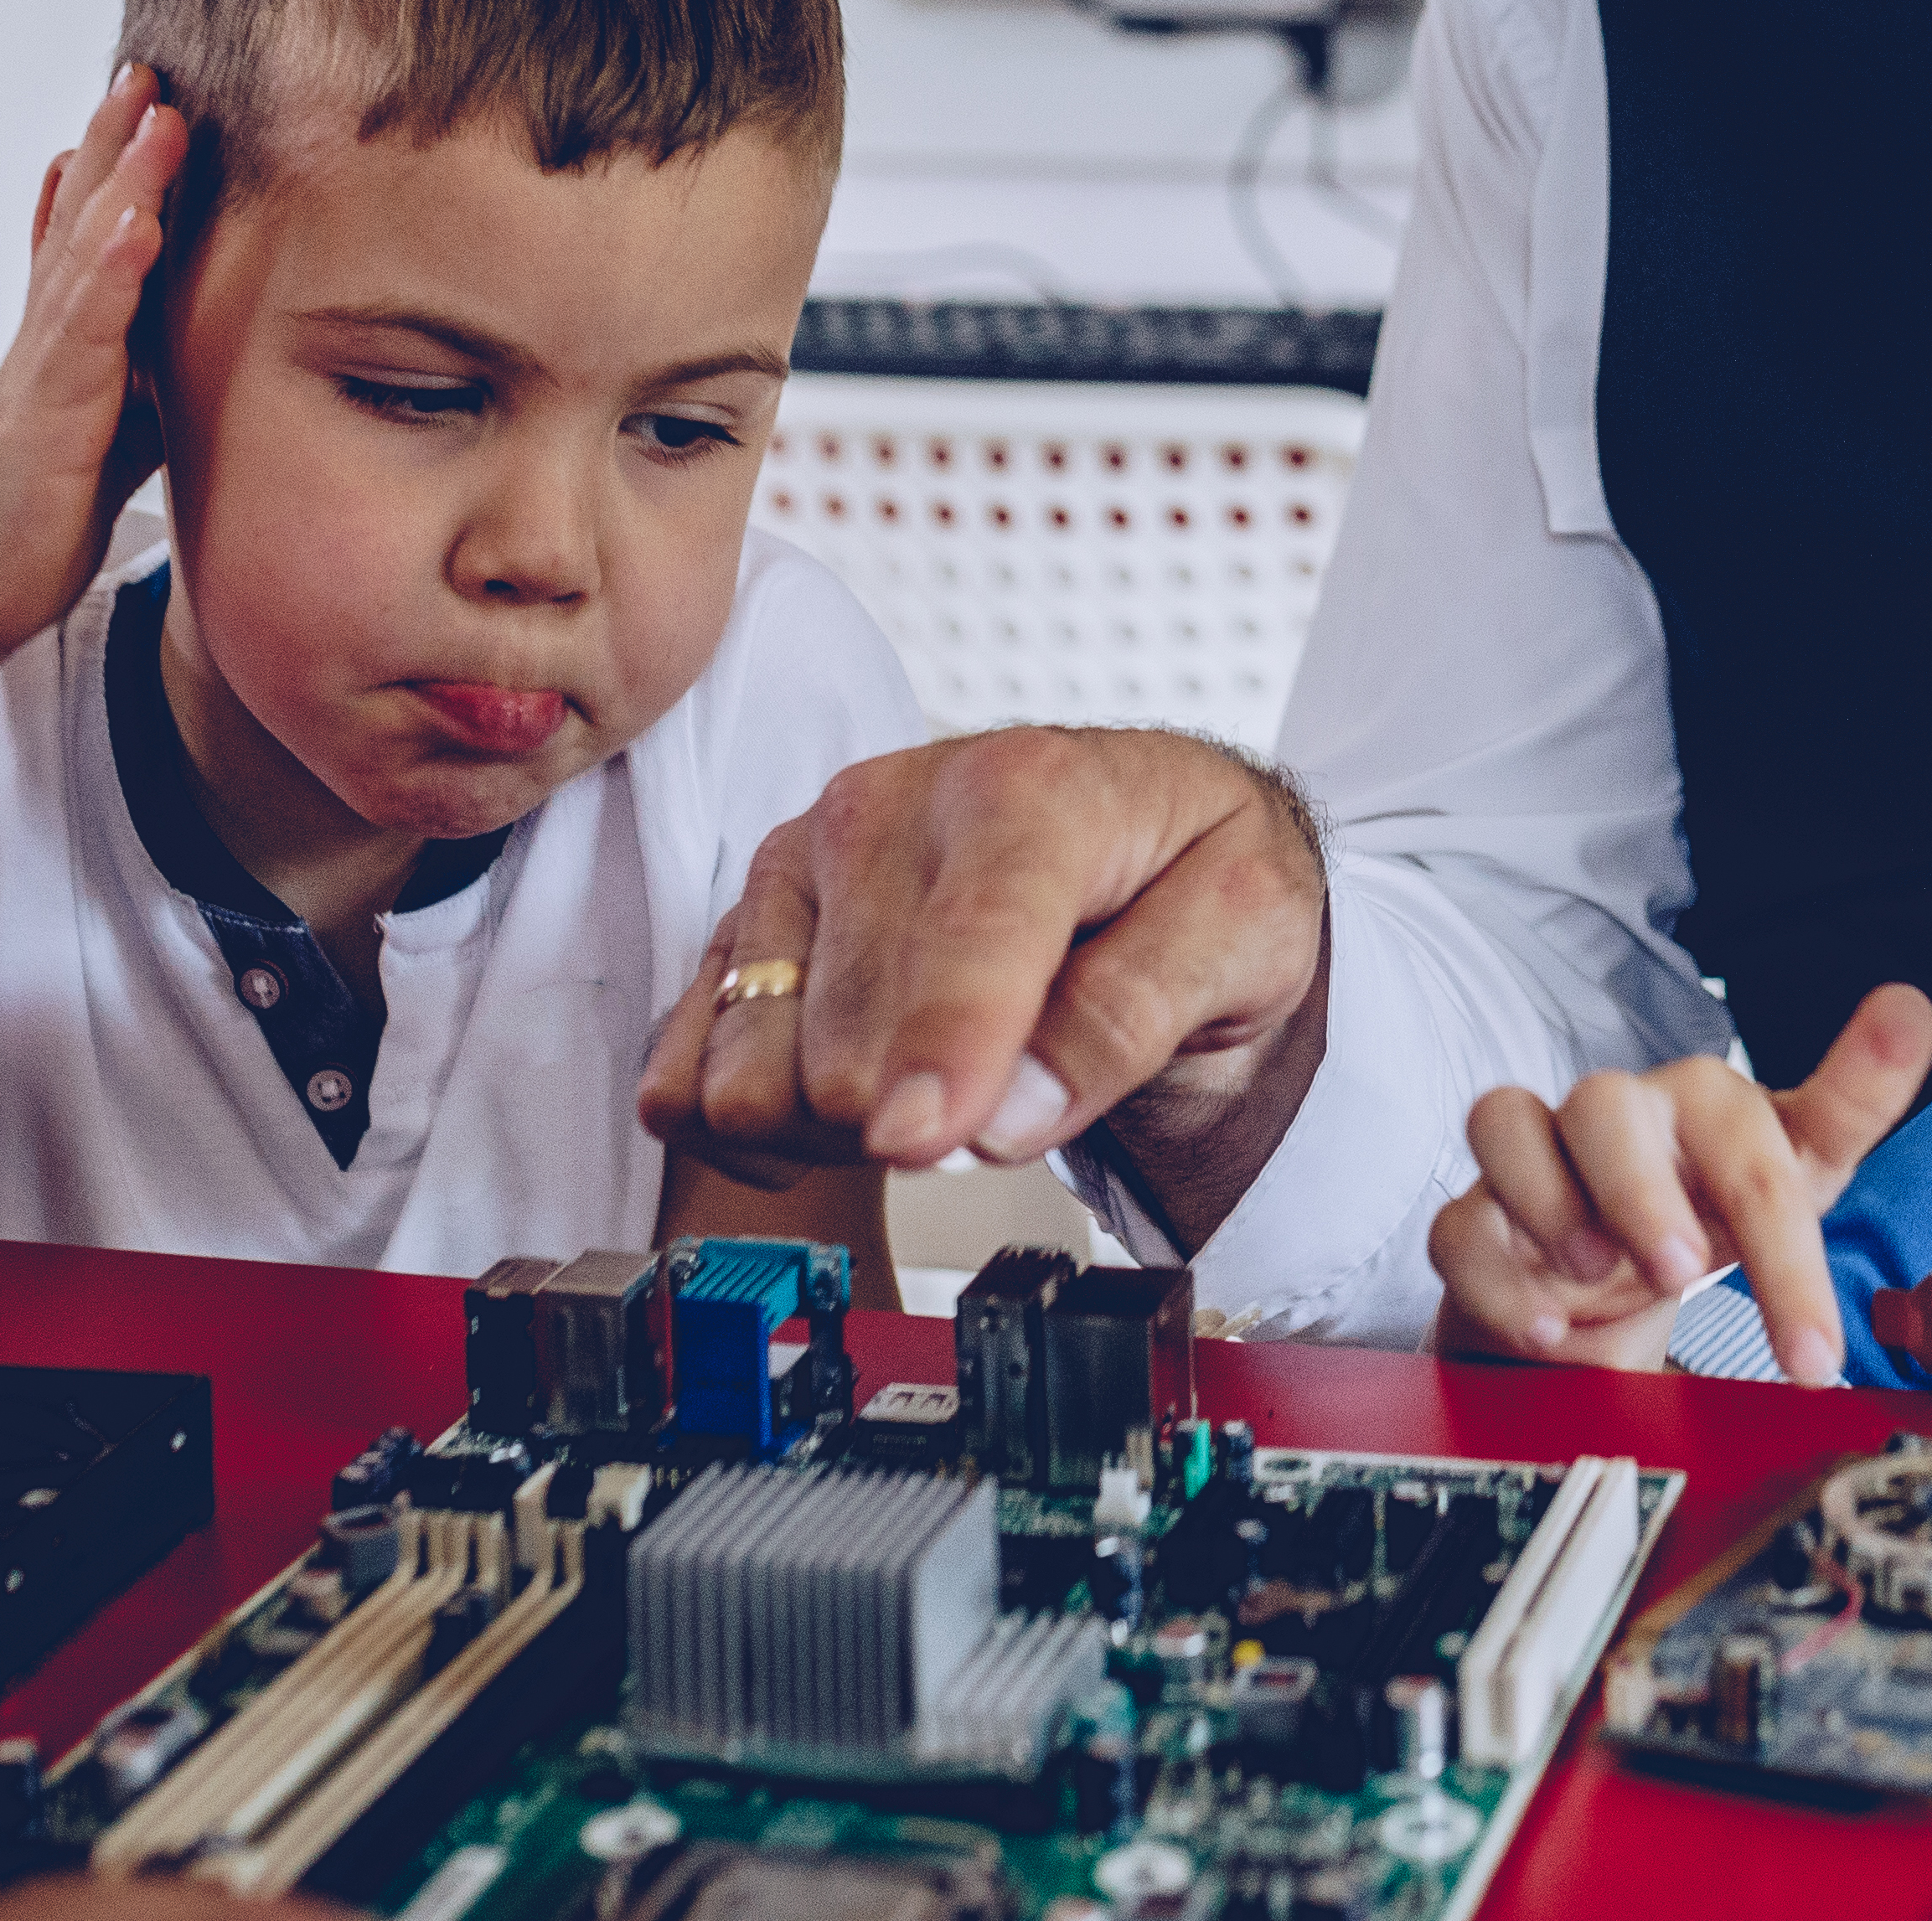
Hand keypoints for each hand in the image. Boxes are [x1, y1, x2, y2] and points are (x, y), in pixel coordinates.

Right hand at [0, 63, 187, 667]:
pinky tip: (137, 220)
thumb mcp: (105, 442)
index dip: (120, 173)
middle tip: (148, 70)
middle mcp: (48, 344)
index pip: (93, 242)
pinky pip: (82, 331)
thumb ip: (140, 390)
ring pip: (84, 257)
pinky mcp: (46, 417)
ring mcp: (41, 373)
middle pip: (82, 223)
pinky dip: (111, 270)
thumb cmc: (22, 523)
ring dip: (122, 180)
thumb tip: (191, 359)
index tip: (151, 105)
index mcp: (65, 350)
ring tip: (157, 112)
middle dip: (117, 145)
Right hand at [640, 729, 1330, 1234]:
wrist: (1146, 839)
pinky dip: (757, 1119)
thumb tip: (1013, 1112)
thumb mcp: (1245, 927)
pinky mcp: (745, 917)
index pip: (963, 941)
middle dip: (925, 1116)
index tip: (929, 1141)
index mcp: (1025, 790)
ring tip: (933, 1087)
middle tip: (1006, 1103)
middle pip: (848, 1045)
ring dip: (836, 1126)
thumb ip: (1136, 1012)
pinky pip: (685, 1073)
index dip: (946, 1056)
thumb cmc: (1191, 872)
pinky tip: (844, 1093)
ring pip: (753, 1071)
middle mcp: (888, 807)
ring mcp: (801, 858)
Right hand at [1427, 988, 1931, 1385]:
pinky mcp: (1478, 1213)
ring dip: (1549, 1205)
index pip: (1747, 1134)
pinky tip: (1546, 1330)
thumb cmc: (1710, 1206)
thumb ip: (1854, 1099)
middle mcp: (1621, 1121)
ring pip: (1505, 1124)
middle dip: (1639, 1191)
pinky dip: (1496, 1281)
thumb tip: (1913, 1003)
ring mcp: (1538, 1161)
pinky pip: (1459, 1224)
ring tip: (1597, 1278)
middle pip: (1606, 1107)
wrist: (1609, 1277)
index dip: (1767, 1229)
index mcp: (1709, 1112)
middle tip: (1682, 1272)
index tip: (1810, 1314)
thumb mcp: (1796, 1177)